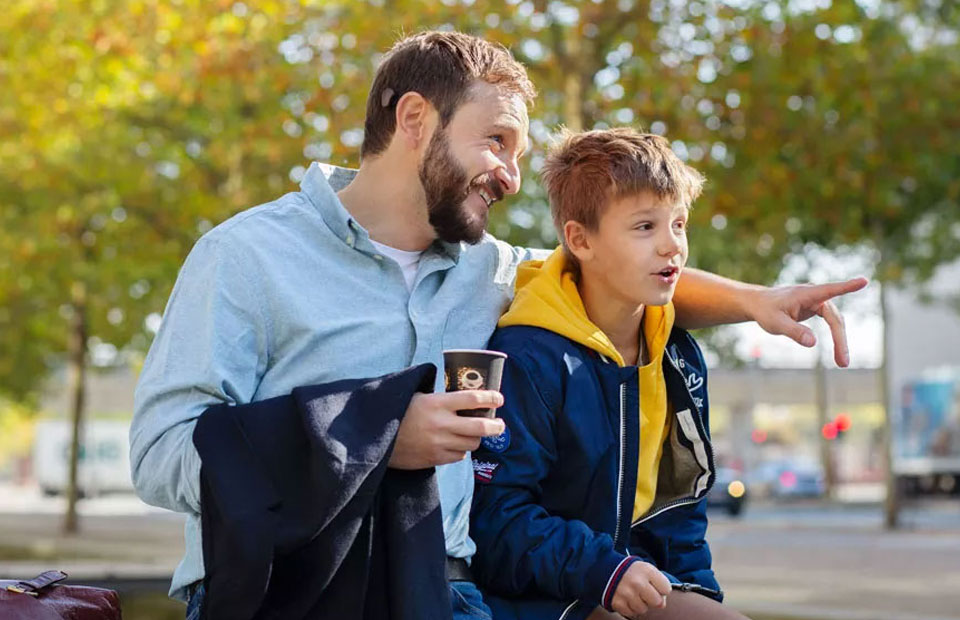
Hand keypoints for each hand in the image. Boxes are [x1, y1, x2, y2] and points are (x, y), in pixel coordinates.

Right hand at [388, 390, 505, 469]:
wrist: (378, 438)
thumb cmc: (400, 412)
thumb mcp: (419, 397)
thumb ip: (442, 399)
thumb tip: (468, 397)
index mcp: (437, 403)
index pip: (473, 399)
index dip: (491, 398)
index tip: (499, 398)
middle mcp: (441, 423)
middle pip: (480, 426)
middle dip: (496, 426)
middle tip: (500, 425)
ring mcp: (438, 443)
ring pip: (472, 443)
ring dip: (476, 439)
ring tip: (474, 434)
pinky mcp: (434, 459)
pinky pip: (458, 456)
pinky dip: (461, 450)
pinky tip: (455, 444)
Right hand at [610, 561, 670, 617]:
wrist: (607, 569)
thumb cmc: (633, 572)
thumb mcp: (647, 570)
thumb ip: (659, 584)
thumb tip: (662, 604)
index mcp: (646, 570)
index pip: (666, 589)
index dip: (662, 589)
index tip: (654, 585)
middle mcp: (637, 582)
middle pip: (657, 602)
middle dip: (653, 599)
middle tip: (645, 593)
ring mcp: (626, 593)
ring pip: (643, 610)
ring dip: (640, 605)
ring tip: (634, 595)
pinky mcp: (617, 603)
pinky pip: (631, 614)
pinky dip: (630, 608)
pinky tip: (627, 599)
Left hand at [749, 277, 867, 366]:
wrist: (759, 304)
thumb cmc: (765, 311)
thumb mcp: (775, 324)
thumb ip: (794, 332)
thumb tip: (814, 343)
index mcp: (806, 294)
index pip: (830, 290)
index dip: (847, 287)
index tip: (864, 281)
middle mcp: (815, 296)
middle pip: (835, 318)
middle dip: (840, 340)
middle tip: (843, 362)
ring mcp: (817, 302)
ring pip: (835, 322)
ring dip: (840, 341)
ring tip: (841, 362)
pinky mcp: (816, 309)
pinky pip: (831, 323)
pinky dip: (836, 337)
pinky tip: (839, 350)